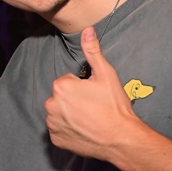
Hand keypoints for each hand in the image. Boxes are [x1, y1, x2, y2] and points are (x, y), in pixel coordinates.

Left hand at [44, 27, 142, 160]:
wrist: (121, 138)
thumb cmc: (114, 106)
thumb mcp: (106, 74)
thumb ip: (92, 51)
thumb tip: (87, 30)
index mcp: (60, 87)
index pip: (67, 81)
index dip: (82, 87)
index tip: (94, 95)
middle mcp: (51, 105)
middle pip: (60, 97)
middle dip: (73, 100)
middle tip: (93, 107)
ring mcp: (52, 124)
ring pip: (59, 113)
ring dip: (69, 114)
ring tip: (89, 119)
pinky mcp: (56, 140)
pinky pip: (59, 130)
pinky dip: (68, 130)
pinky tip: (84, 130)